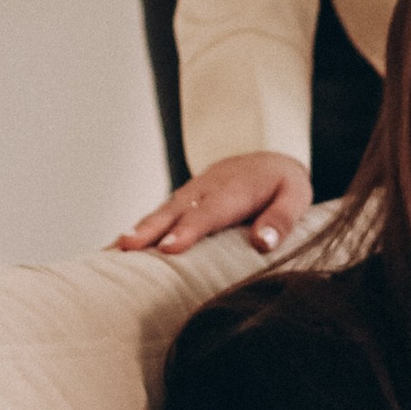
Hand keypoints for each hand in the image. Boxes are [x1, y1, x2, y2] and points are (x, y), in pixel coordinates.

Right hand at [114, 152, 310, 258]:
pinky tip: (119, 247)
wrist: (268, 159)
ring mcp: (191, 192)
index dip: (189, 230)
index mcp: (236, 189)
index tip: (168, 248)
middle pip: (176, 210)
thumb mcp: (295, 197)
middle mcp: (207, 188)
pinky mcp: (183, 200)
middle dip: (151, 229)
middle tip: (127, 247)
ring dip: (139, 229)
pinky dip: (140, 228)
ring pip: (162, 211)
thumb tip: (262, 244)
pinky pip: (159, 214)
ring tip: (114, 250)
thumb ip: (281, 219)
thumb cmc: (283, 185)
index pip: (211, 212)